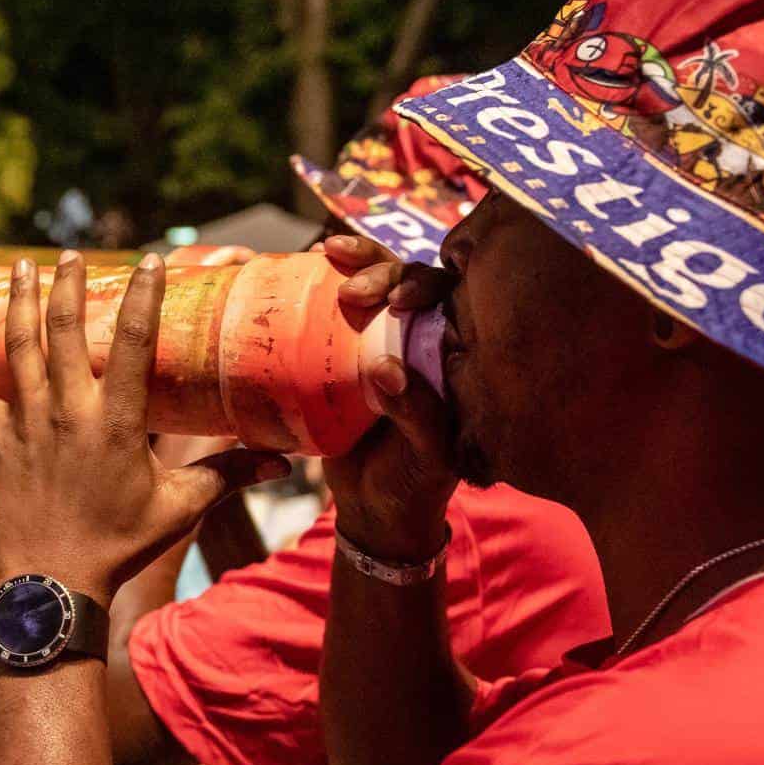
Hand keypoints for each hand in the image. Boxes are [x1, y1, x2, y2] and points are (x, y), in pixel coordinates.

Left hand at [0, 252, 289, 604]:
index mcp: (113, 420)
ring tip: (21, 267)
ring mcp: (27, 425)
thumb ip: (228, 475)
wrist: (51, 582)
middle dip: (67, 285)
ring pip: (18, 350)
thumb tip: (284, 463)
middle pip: (62, 330)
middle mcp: (66, 412)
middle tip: (70, 252)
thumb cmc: (120, 545)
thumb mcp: (179, 508)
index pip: (131, 342)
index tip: (150, 260)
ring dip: (19, 305)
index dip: (142, 296)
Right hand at [319, 234, 460, 562]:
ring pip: (377, 287)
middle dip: (384, 271)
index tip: (398, 303)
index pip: (451, 302)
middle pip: (411, 282)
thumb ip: (417, 413)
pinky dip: (324, 282)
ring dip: (357, 263)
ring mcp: (384, 343)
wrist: (374, 510)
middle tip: (355, 291)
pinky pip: (338, 311)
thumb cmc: (415, 484)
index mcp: (453, 359)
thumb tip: (387, 367)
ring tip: (327, 254)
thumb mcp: (427, 456)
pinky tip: (310, 259)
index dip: (426, 288)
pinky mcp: (347, 352)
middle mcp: (422, 341)